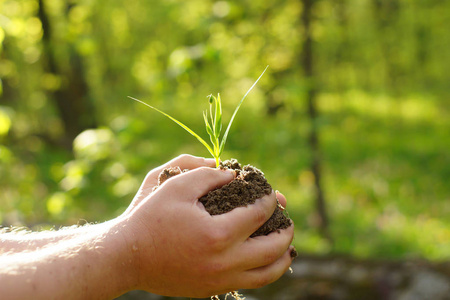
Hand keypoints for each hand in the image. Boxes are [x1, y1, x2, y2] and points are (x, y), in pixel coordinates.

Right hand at [122, 165, 294, 297]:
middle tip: (287, 219)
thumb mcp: (177, 186)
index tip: (272, 194)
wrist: (127, 258)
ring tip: (287, 246)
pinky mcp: (212, 290)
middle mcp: (224, 262)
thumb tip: (233, 175)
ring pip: (267, 274)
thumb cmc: (150, 218)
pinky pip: (249, 283)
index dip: (269, 200)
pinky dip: (264, 271)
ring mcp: (219, 280)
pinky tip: (263, 261)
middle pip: (272, 248)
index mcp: (218, 234)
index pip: (258, 214)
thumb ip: (208, 173)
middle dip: (285, 230)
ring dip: (282, 258)